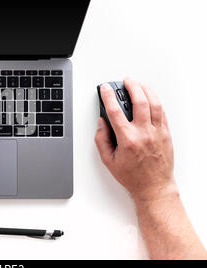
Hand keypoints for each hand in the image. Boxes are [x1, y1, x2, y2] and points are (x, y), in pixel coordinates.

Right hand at [95, 78, 175, 201]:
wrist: (154, 187)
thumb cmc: (133, 176)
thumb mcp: (108, 160)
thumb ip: (101, 139)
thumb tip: (101, 123)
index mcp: (127, 139)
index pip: (115, 111)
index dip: (108, 96)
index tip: (105, 89)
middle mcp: (144, 133)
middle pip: (139, 101)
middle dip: (131, 86)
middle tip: (125, 81)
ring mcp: (157, 132)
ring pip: (154, 103)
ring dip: (145, 90)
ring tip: (138, 84)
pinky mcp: (166, 134)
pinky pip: (162, 112)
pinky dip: (155, 101)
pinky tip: (150, 98)